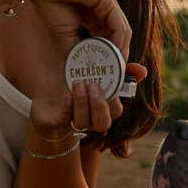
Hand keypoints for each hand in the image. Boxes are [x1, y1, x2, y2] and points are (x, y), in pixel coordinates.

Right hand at [25, 0, 130, 63]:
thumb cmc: (49, 2)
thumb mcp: (65, 34)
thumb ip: (76, 50)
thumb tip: (80, 70)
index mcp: (95, 14)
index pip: (110, 38)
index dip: (111, 56)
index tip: (109, 73)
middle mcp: (105, 8)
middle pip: (120, 35)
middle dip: (120, 57)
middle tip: (116, 75)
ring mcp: (108, 2)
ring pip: (123, 31)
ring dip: (121, 51)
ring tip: (115, 69)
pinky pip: (119, 23)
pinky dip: (118, 41)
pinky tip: (113, 54)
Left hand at [29, 61, 146, 143]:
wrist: (44, 83)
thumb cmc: (71, 73)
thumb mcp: (94, 65)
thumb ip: (118, 66)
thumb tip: (142, 71)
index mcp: (101, 105)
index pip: (116, 109)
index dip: (116, 100)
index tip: (114, 85)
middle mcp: (89, 116)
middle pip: (104, 122)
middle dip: (100, 105)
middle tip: (94, 85)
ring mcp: (72, 119)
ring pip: (85, 123)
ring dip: (84, 104)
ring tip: (78, 84)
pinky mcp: (56, 120)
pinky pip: (64, 119)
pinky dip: (68, 106)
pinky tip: (66, 94)